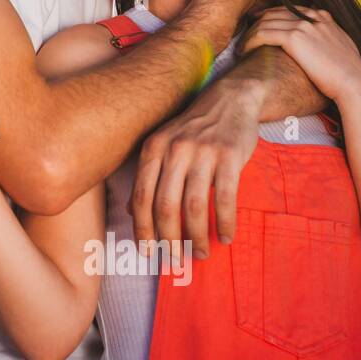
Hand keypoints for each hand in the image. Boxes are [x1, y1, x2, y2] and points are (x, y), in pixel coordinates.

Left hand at [129, 77, 263, 260]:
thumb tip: (130, 211)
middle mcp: (174, 150)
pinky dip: (225, 222)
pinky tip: (225, 238)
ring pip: (194, 205)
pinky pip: (226, 198)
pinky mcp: (230, 156)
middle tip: (175, 261)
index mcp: (153, 149)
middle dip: (169, 239)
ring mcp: (203, 153)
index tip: (148, 252)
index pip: (142, 197)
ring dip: (197, 236)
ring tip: (201, 254)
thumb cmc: (193, 129)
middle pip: (166, 205)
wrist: (230, 99)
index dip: (143, 228)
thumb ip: (148, 176)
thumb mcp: (163, 145)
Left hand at [239, 6, 360, 103]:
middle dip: (255, 23)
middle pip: (273, 13)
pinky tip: (244, 52)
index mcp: (323, 16)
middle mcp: (312, 16)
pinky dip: (250, 41)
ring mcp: (303, 25)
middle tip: (243, 35)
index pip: (288, 9)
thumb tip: (325, 40)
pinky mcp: (294, 37)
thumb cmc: (348, 73)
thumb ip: (330, 37)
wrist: (353, 82)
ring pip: (264, 22)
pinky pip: (263, 33)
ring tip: (241, 48)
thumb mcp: (342, 47)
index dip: (269, 15)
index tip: (256, 23)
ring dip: (249, 35)